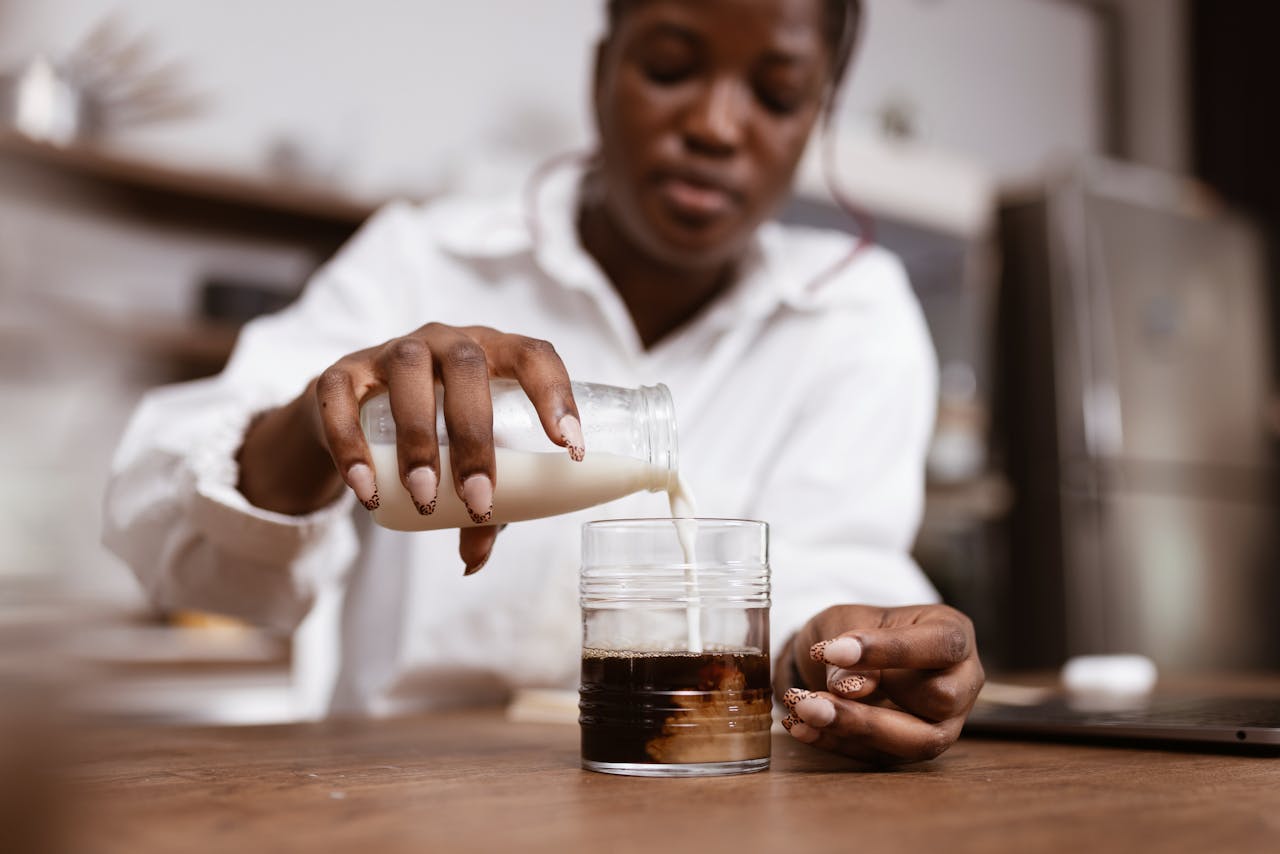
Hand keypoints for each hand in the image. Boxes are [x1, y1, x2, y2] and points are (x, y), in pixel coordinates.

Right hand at [238, 324, 582, 573]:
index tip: (571, 448)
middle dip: (475, 437)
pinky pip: (342, 400)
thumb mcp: (463, 459)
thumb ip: (479, 506)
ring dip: (418, 439)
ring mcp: (391, 350)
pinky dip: (352, 446)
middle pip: (467, 366)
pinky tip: (367, 490)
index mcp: (494, 353)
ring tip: (424, 497)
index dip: (556, 395)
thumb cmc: (433, 429)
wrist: (351, 408)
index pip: (534, 355)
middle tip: (478, 499)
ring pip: (408, 374)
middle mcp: (445, 340)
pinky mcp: (341, 372)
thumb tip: (474, 560)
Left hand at [776, 604, 982, 763]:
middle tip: (810, 698)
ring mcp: (944, 721)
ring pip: (918, 740)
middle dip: (873, 702)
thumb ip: (850, 644)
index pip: (941, 645)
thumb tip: (852, 689)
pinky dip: (835, 742)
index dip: (892, 651)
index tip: (833, 651)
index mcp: (953, 634)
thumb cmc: (855, 628)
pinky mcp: (913, 748)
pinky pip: (882, 756)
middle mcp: (960, 681)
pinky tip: (800, 726)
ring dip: (854, 729)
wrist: (839, 655)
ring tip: (804, 711)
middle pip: (940, 700)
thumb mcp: (845, 620)